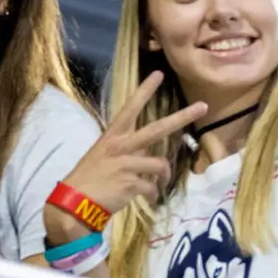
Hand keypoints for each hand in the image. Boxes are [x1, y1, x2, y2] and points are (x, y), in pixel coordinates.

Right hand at [45, 71, 207, 245]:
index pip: (131, 108)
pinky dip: (154, 194)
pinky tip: (149, 199)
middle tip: (202, 106)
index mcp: (113, 136)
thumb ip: (127, 151)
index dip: (144, 90)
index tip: (159, 74)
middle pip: (157, 128)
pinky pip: (153, 187)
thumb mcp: (104, 157)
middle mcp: (121, 146)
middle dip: (182, 117)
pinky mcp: (130, 183)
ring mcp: (126, 164)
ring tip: (161, 183)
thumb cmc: (89, 179)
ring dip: (165, 175)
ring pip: (160, 163)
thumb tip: (145, 154)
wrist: (74, 203)